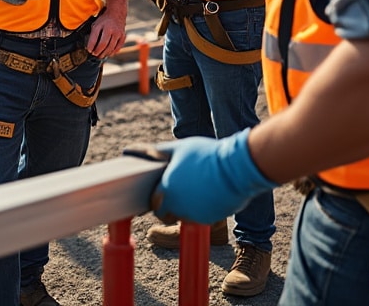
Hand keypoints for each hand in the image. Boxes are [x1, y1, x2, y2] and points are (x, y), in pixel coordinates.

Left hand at [87, 8, 125, 57]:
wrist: (117, 13)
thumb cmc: (104, 21)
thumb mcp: (96, 24)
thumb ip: (93, 35)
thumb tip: (91, 47)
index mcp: (101, 25)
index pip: (94, 38)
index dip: (91, 46)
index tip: (89, 50)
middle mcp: (110, 29)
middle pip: (103, 44)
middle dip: (98, 51)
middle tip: (94, 54)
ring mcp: (118, 33)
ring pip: (111, 47)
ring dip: (105, 53)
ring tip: (100, 56)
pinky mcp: (123, 36)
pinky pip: (118, 47)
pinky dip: (112, 52)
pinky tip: (108, 53)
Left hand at [150, 130, 278, 224]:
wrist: (237, 168)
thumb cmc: (206, 155)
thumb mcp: (179, 149)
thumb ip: (156, 152)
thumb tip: (130, 150)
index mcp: (166, 188)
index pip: (154, 201)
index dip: (158, 197)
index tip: (165, 190)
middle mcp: (176, 206)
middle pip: (166, 213)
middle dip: (170, 206)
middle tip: (182, 192)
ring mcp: (193, 215)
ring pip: (183, 216)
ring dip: (186, 207)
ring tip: (197, 189)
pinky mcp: (208, 220)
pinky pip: (200, 217)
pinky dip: (202, 209)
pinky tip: (209, 194)